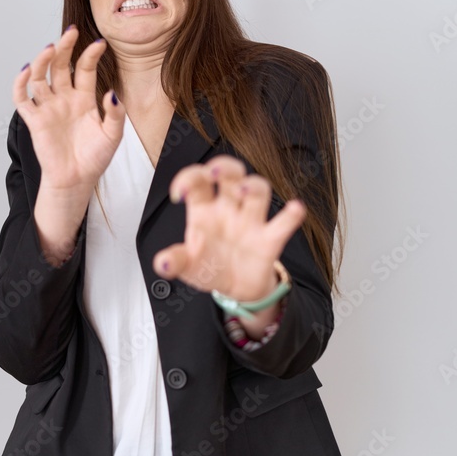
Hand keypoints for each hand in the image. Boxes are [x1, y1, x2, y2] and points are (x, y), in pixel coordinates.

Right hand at [12, 25, 124, 192]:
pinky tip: (26, 70)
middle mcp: (64, 98)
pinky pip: (23, 98)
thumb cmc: (95, 158)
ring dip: (43, 61)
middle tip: (70, 32)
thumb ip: (115, 114)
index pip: (85, 69)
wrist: (77, 180)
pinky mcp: (35, 120)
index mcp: (84, 98)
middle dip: (64, 47)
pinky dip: (21, 83)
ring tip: (50, 48)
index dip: (91, 55)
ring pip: (40, 76)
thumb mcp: (113, 135)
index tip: (100, 43)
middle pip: (61, 66)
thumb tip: (112, 93)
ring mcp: (48, 107)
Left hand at [151, 155, 306, 301]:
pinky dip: (291, 216)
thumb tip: (162, 263)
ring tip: (244, 191)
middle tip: (214, 172)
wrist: (235, 290)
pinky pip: (283, 223)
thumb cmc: (209, 267)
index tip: (178, 194)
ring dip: (253, 186)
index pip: (197, 181)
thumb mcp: (187, 266)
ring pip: (258, 190)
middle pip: (231, 174)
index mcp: (204, 209)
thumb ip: (175, 262)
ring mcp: (251, 221)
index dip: (188, 178)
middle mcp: (229, 208)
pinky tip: (294, 209)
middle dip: (224, 166)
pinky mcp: (270, 240)